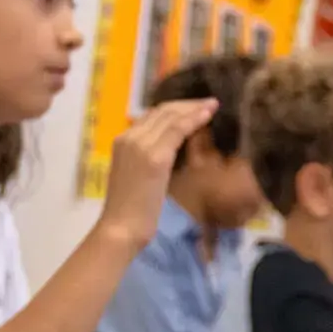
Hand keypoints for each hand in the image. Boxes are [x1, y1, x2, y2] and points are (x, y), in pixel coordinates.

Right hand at [97, 100, 220, 246]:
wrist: (120, 228)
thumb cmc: (129, 211)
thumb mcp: (135, 176)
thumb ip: (146, 159)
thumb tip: (165, 151)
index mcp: (122, 141)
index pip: (151, 116)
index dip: (174, 109)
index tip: (192, 108)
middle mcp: (129, 137)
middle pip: (161, 111)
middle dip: (186, 105)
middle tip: (207, 103)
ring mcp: (141, 145)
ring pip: (171, 116)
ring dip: (193, 108)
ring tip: (212, 105)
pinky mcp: (155, 157)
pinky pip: (178, 129)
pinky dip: (194, 119)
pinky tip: (208, 115)